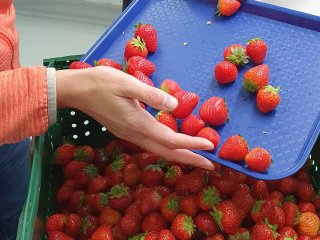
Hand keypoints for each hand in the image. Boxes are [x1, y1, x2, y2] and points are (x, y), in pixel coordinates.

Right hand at [56, 66, 214, 169]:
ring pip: (160, 151)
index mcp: (138, 124)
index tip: (210, 146)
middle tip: (211, 165)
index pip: (171, 139)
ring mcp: (130, 135)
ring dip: (180, 156)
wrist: (78, 91)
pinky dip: (168, 149)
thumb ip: (151, 95)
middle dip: (190, 159)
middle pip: (168, 152)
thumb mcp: (126, 83)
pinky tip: (174, 146)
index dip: (192, 144)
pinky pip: (152, 145)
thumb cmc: (101, 83)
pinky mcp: (127, 132)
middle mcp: (135, 134)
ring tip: (198, 157)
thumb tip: (175, 106)